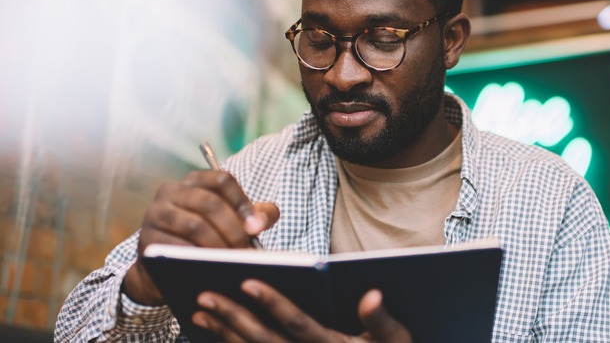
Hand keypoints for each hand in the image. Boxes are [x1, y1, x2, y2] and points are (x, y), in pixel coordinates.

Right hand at [123, 171, 279, 305]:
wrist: (165, 266)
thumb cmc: (207, 238)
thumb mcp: (233, 222)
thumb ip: (256, 216)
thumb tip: (259, 223)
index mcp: (194, 181)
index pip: (222, 180)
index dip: (242, 202)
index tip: (256, 227)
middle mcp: (171, 192)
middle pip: (210, 203)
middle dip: (233, 229)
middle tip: (245, 251)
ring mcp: (156, 214)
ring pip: (195, 225)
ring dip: (218, 245)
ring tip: (232, 261)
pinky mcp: (147, 239)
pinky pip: (176, 248)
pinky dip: (198, 258)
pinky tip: (212, 268)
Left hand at [192, 281, 411, 342]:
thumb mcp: (398, 340)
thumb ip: (382, 319)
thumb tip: (372, 293)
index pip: (297, 323)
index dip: (273, 303)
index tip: (248, 282)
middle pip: (264, 340)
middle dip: (233, 317)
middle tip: (205, 295)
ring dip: (225, 332)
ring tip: (200, 310)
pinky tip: (213, 332)